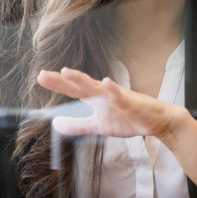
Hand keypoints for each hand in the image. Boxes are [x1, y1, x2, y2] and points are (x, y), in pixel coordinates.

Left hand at [36, 67, 187, 138]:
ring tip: (67, 71)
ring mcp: (117, 97)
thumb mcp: (97, 126)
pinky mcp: (131, 103)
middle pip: (80, 86)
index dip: (57, 84)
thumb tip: (55, 124)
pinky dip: (113, 90)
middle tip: (43, 74)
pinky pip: (121, 96)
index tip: (40, 77)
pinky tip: (106, 82)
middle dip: (62, 80)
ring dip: (82, 79)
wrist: (156, 122)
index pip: (73, 90)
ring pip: (97, 87)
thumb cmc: (127, 119)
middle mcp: (103, 94)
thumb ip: (77, 125)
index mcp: (95, 99)